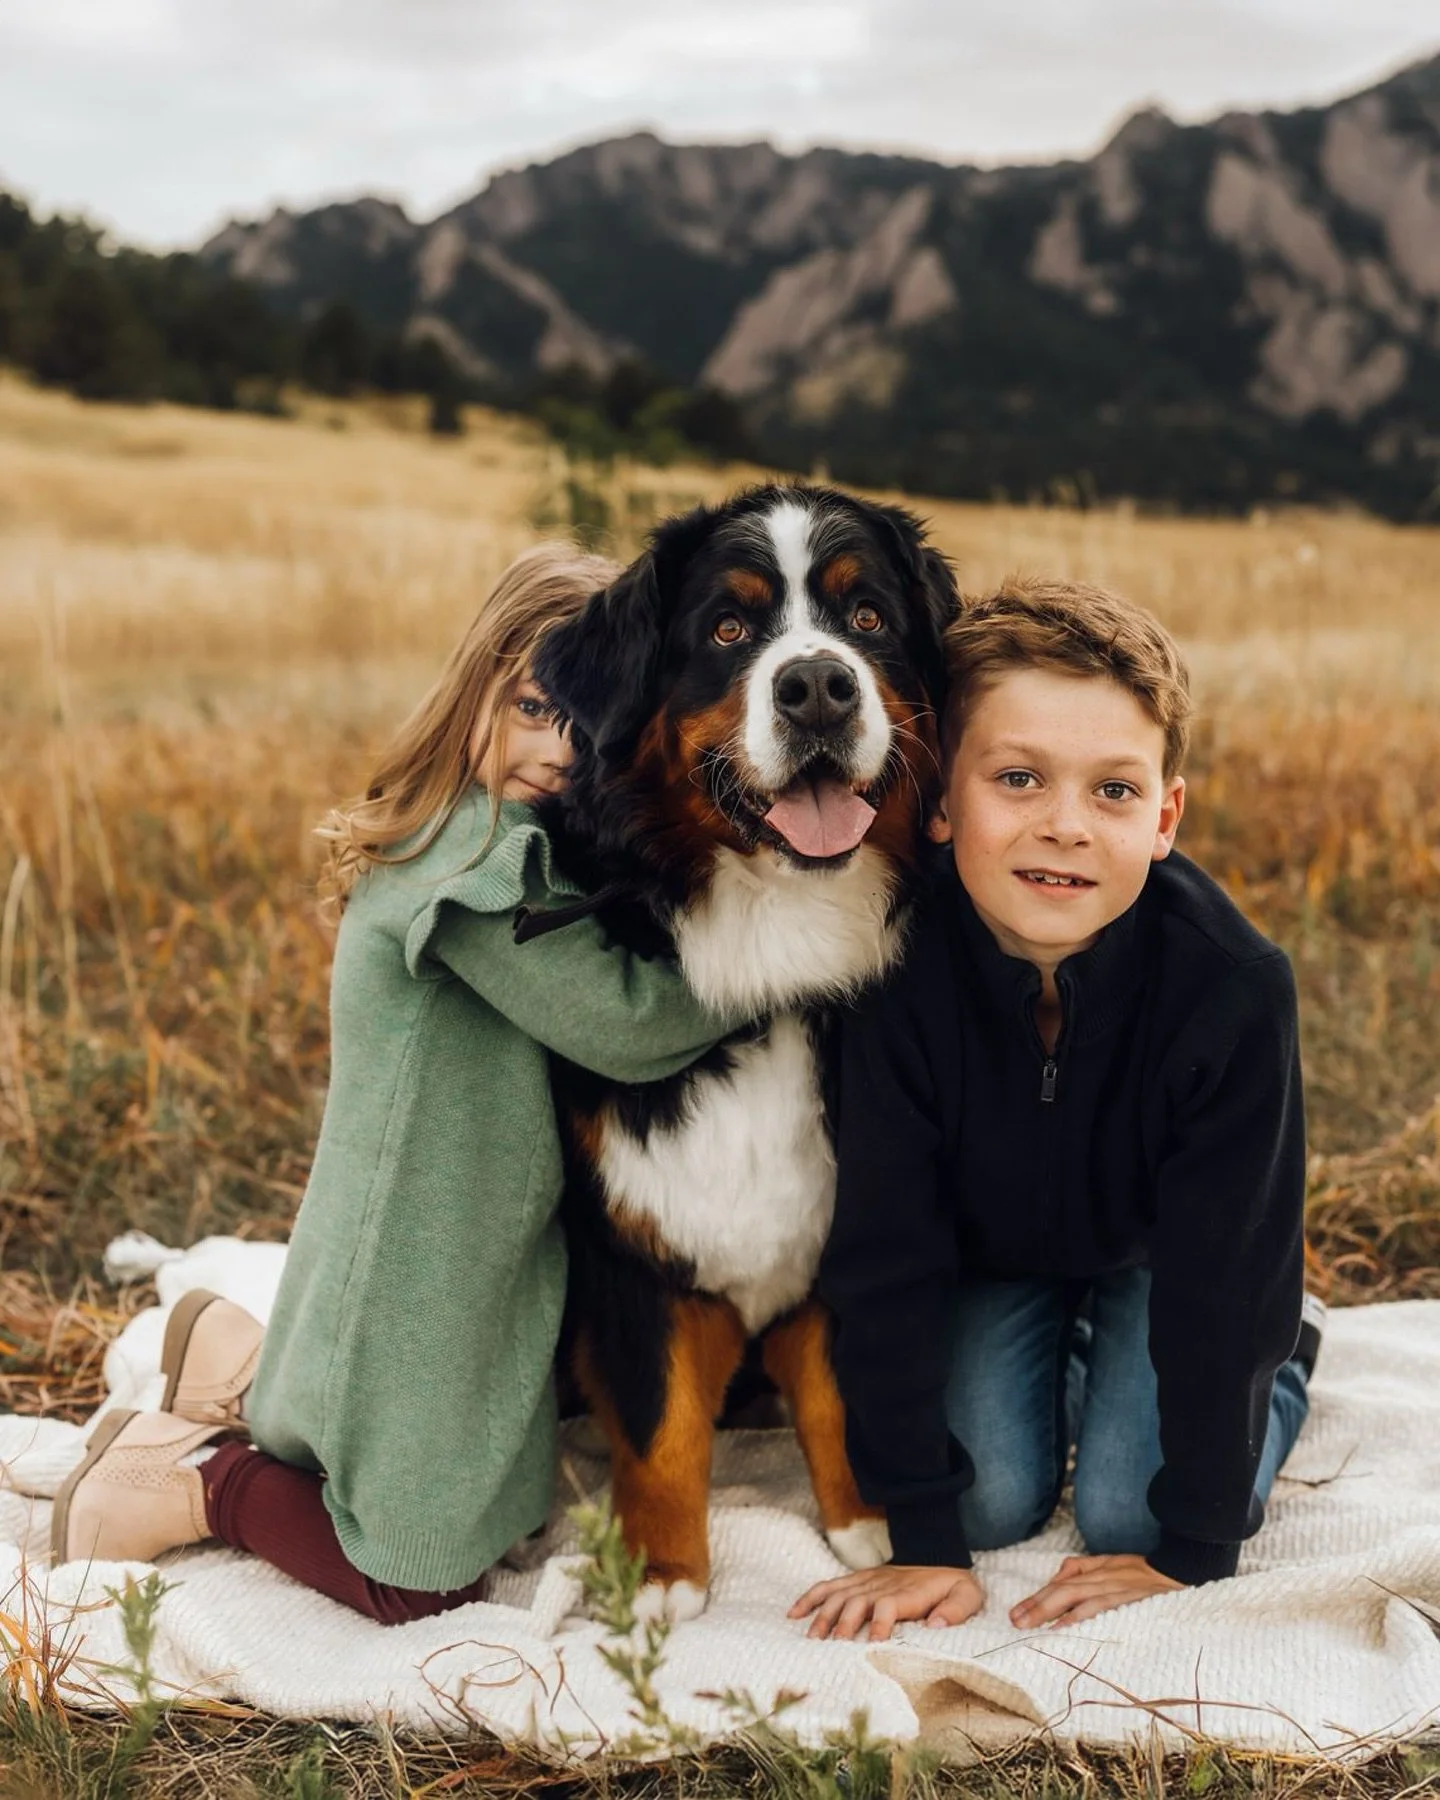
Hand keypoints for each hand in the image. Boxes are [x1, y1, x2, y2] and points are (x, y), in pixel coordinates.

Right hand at [788, 1565, 983, 1641]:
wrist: (938, 1553)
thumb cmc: (952, 1583)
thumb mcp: (967, 1594)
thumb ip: (955, 1610)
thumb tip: (935, 1626)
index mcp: (908, 1592)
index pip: (888, 1604)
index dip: (879, 1622)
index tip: (872, 1642)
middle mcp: (883, 1584)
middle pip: (857, 1600)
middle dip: (842, 1622)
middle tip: (831, 1646)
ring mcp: (867, 1580)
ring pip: (839, 1595)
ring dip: (823, 1614)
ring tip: (811, 1637)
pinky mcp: (857, 1579)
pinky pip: (830, 1585)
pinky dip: (811, 1597)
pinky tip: (794, 1613)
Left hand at [1010, 1554, 1182, 1628]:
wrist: (1169, 1571)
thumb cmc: (1135, 1569)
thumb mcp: (1104, 1562)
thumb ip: (1079, 1568)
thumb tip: (1056, 1577)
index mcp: (1090, 1572)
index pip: (1057, 1585)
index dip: (1036, 1598)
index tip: (1016, 1611)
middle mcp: (1095, 1580)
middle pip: (1059, 1592)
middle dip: (1035, 1606)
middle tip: (1015, 1620)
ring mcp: (1106, 1590)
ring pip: (1071, 1599)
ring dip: (1048, 1611)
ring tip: (1029, 1623)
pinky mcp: (1119, 1601)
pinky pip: (1093, 1608)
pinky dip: (1076, 1616)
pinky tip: (1062, 1626)